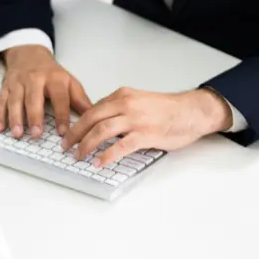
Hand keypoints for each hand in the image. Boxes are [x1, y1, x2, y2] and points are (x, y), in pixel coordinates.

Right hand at [0, 45, 91, 138]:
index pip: (60, 97)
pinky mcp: (5, 86)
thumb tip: (93, 117)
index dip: (62, 114)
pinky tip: (0, 128)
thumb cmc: (51, 73)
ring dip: (15, 118)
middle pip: (34, 98)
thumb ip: (79, 100)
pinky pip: (1, 101)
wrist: (28, 54)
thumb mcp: (69, 82)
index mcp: (55, 78)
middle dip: (35, 117)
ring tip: (18, 134)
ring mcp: (18, 82)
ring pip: (15, 100)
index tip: (63, 132)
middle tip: (36, 134)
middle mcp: (35, 79)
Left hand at [60, 87, 231, 165]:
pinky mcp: (146, 134)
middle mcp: (127, 104)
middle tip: (66, 146)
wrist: (192, 111)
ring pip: (102, 130)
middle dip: (75, 134)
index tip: (70, 134)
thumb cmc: (169, 109)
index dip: (78, 123)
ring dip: (86, 145)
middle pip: (92, 118)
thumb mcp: (140, 102)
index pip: (93, 109)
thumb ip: (122, 110)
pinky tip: (99, 163)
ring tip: (79, 156)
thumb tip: (103, 124)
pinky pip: (121, 146)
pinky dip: (107, 155)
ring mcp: (136, 119)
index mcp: (123, 96)